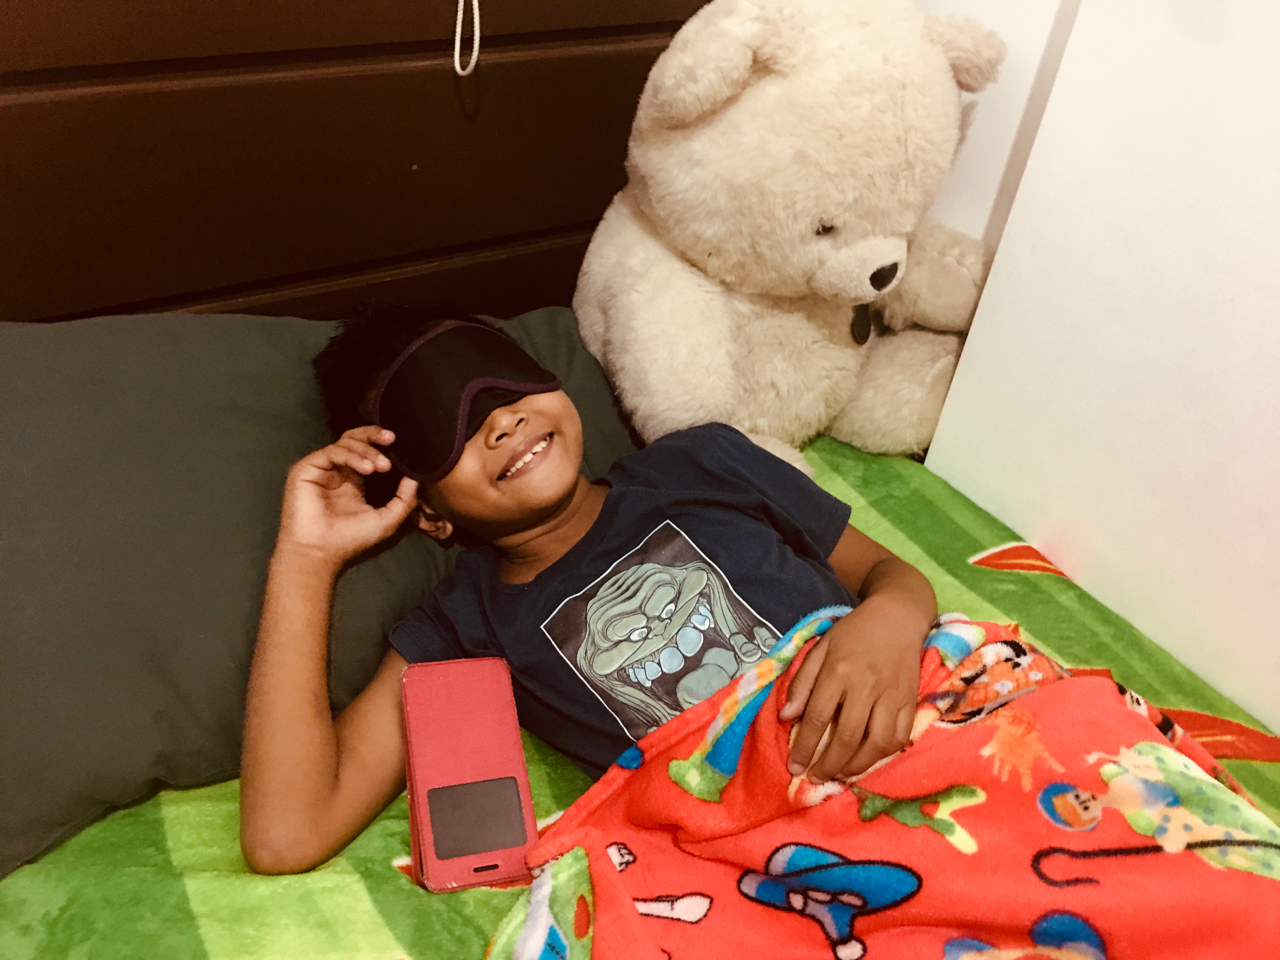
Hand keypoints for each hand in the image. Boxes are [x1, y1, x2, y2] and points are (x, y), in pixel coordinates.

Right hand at [277, 426, 418, 568]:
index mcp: (352, 479)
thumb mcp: (387, 519)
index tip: (401, 444)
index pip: (367, 451)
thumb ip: (404, 499)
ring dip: (367, 450)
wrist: (321, 553)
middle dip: (374, 435)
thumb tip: (417, 477)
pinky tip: (367, 469)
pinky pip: (332, 452)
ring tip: (382, 466)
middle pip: (354, 438)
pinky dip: (352, 456)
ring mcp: (321, 468)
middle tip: (392, 439)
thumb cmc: (351, 539)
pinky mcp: (306, 469)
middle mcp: (336, 470)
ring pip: (345, 442)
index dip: (382, 445)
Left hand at [779, 598, 926, 782]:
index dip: (804, 746)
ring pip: (877, 742)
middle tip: (815, 778)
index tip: (795, 766)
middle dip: (829, 764)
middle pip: (848, 736)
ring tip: (840, 774)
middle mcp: (866, 685)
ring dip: (857, 765)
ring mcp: (892, 695)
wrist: (897, 616)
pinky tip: (868, 759)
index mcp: (838, 671)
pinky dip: (883, 754)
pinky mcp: (910, 700)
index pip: (818, 717)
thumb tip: (786, 716)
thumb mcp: (820, 648)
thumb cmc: (853, 632)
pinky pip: (900, 737)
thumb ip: (802, 682)